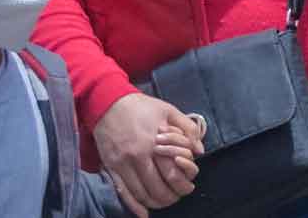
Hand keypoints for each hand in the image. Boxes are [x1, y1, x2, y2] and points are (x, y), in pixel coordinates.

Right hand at [94, 93, 203, 210]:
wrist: (108, 102)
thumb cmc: (141, 107)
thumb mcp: (169, 110)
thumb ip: (188, 129)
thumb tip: (200, 151)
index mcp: (155, 143)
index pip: (172, 174)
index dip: (182, 185)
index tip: (188, 187)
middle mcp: (138, 156)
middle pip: (157, 189)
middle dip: (170, 197)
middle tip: (176, 196)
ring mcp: (122, 164)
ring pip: (141, 194)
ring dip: (154, 202)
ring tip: (163, 202)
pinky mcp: (111, 167)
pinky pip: (122, 192)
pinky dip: (134, 206)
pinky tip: (143, 213)